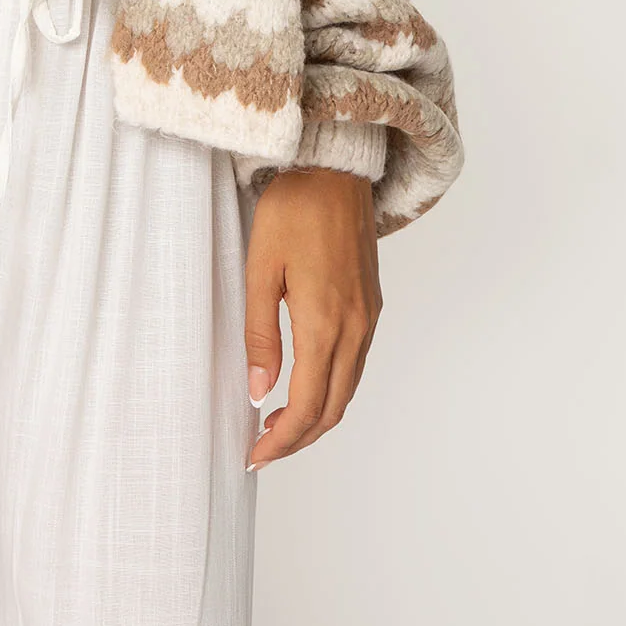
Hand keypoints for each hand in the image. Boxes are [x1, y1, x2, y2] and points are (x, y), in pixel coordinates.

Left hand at [243, 164, 381, 470]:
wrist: (334, 169)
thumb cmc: (292, 209)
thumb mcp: (260, 268)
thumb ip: (260, 333)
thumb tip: (260, 391)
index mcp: (324, 322)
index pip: (307, 405)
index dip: (282, 440)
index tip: (253, 456)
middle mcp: (355, 327)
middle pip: (333, 408)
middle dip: (298, 438)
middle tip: (261, 448)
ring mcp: (368, 317)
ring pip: (347, 389)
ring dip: (316, 415)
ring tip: (276, 423)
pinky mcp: (371, 305)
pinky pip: (355, 364)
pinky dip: (331, 389)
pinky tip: (305, 384)